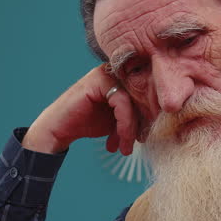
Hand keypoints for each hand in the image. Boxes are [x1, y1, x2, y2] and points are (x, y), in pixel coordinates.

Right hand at [23, 66, 140, 154]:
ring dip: (131, 129)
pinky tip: (117, 142)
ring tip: (125, 148)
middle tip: (138, 144)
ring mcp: (106, 73)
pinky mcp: (98, 81)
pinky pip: (122, 103)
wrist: (59, 130)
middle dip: (142, 124)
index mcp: (122, 78)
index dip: (150, 117)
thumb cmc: (88, 124)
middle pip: (143, 96)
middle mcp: (116, 72)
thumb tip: (161, 121)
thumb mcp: (118, 120)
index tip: (145, 138)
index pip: (147, 94)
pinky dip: (123, 125)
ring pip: (133, 101)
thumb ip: (136, 115)